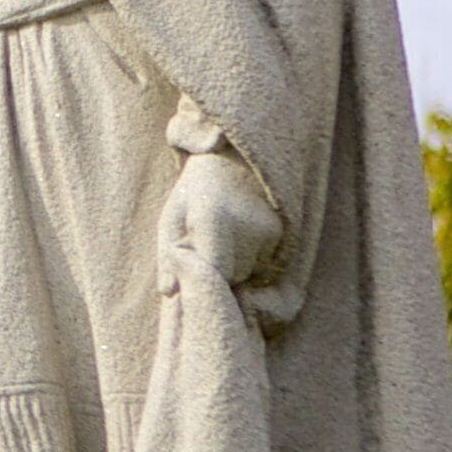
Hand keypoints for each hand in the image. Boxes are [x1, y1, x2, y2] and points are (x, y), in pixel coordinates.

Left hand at [157, 147, 279, 291]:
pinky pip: (265, 264)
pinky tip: (240, 239)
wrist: (234, 158)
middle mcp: (247, 226)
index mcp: (214, 219)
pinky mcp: (282, 231)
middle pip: (233, 277)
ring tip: (223, 241)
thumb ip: (168, 255)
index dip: (202, 280)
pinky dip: (252, 260)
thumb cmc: (193, 192)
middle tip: (206, 251)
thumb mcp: (173, 217)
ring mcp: (269, 229)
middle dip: (218, 274)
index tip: (192, 277)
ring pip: (251, 273)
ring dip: (236, 268)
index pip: (213, 273)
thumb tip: (168, 292)